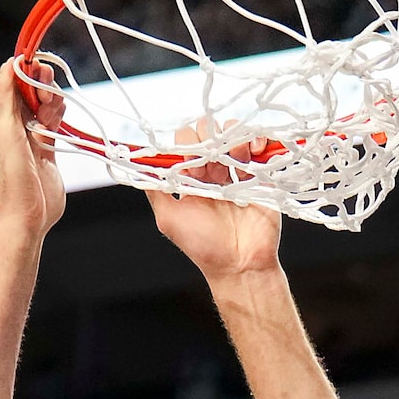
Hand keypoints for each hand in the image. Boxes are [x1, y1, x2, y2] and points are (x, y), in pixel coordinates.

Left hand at [0, 59, 64, 238]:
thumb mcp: (5, 130)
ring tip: (54, 109)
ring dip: (52, 101)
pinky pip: (53, 125)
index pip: (15, 82)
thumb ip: (6, 96)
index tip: (39, 71)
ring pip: (45, 107)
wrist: (25, 217)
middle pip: (32, 92)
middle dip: (43, 86)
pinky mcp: (47, 152)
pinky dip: (59, 115)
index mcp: (2, 118)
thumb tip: (9, 63)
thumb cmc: (12, 177)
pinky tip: (61, 113)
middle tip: (48, 97)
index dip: (28, 72)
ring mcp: (32, 139)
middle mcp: (15, 126)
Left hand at [151, 128, 282, 280]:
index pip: (183, 143)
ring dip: (231, 139)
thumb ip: (154, 191)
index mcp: (191, 179)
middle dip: (207, 143)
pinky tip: (252, 151)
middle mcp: (212, 172)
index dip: (185, 147)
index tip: (191, 168)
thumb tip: (139, 166)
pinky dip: (254, 139)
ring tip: (236, 161)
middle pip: (206, 132)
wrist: (240, 265)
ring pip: (231, 133)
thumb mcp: (168, 219)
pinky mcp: (260, 174)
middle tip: (211, 171)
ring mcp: (236, 171)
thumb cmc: (204, 248)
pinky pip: (257, 143)